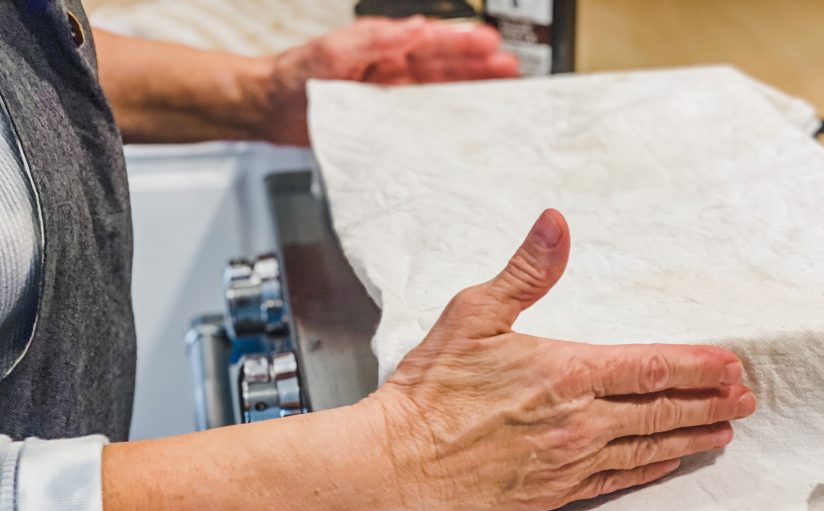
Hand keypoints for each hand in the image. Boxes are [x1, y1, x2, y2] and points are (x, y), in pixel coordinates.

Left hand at [259, 17, 518, 145]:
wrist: (268, 110)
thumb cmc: (294, 79)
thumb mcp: (330, 52)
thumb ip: (372, 39)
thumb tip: (413, 28)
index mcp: (383, 47)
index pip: (432, 41)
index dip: (464, 43)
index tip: (492, 43)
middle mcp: (392, 70)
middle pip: (444, 65)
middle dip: (479, 66)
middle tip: (512, 69)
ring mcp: (391, 96)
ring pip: (440, 90)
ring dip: (470, 90)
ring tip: (502, 90)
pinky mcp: (385, 122)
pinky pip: (423, 119)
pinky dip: (446, 121)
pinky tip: (465, 127)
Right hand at [370, 210, 756, 510]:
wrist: (400, 458)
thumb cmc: (433, 385)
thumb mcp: (474, 313)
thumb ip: (526, 270)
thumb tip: (557, 222)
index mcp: (567, 372)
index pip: (652, 367)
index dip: (698, 365)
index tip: (732, 364)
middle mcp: (579, 422)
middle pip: (662, 410)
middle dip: (710, 403)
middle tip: (746, 400)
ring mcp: (570, 462)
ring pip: (648, 447)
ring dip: (692, 437)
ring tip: (725, 432)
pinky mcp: (555, 491)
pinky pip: (618, 480)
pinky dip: (651, 469)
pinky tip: (670, 462)